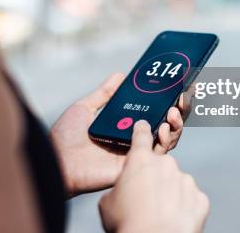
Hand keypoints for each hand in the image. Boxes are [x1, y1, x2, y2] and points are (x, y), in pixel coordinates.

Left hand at [50, 73, 184, 196]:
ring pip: (168, 140)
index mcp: (124, 126)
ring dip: (175, 125)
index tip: (179, 86)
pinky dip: (165, 141)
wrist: (57, 160)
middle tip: (182, 98)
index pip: (153, 112)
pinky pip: (158, 156)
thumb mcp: (85, 108)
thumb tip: (121, 74)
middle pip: (166, 125)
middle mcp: (133, 140)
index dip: (168, 101)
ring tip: (172, 112)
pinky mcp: (136, 166)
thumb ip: (104, 94)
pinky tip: (161, 128)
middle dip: (179, 111)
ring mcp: (136, 153)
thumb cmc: (66, 137)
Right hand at [98, 120, 208, 232]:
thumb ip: (117, 187)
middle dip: (154, 177)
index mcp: (140, 160)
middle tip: (145, 197)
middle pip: (160, 164)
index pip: (141, 135)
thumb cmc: (128, 223)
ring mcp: (185, 180)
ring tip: (158, 213)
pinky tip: (173, 218)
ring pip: (176, 182)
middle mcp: (165, 164)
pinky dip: (183, 206)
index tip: (144, 125)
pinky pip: (190, 198)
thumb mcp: (107, 202)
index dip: (141, 130)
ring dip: (169, 192)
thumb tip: (122, 191)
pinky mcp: (199, 198)